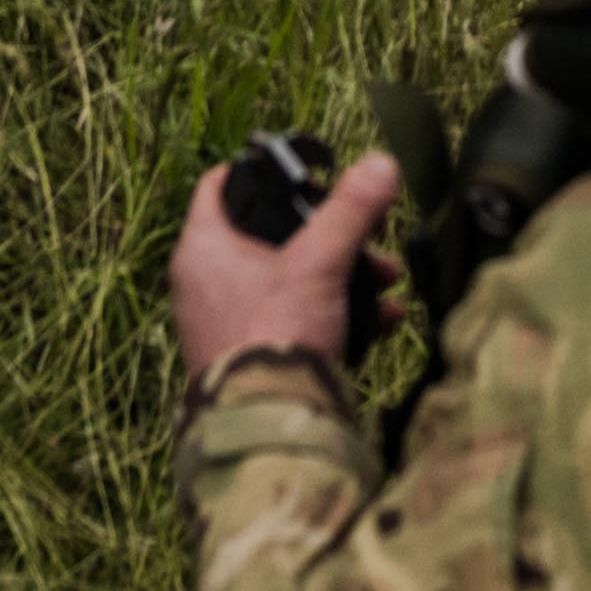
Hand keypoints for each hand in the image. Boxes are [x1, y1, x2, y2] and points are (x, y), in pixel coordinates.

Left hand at [173, 145, 399, 394]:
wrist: (270, 427)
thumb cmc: (276, 332)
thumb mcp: (319, 263)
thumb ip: (350, 211)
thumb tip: (383, 162)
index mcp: (203, 249)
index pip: (221, 185)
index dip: (261, 170)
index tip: (305, 172)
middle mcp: (206, 283)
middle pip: (270, 234)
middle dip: (329, 233)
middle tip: (367, 235)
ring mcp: (227, 322)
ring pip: (290, 277)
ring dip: (342, 273)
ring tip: (387, 280)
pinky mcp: (251, 355)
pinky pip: (295, 318)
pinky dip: (334, 312)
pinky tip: (382, 319)